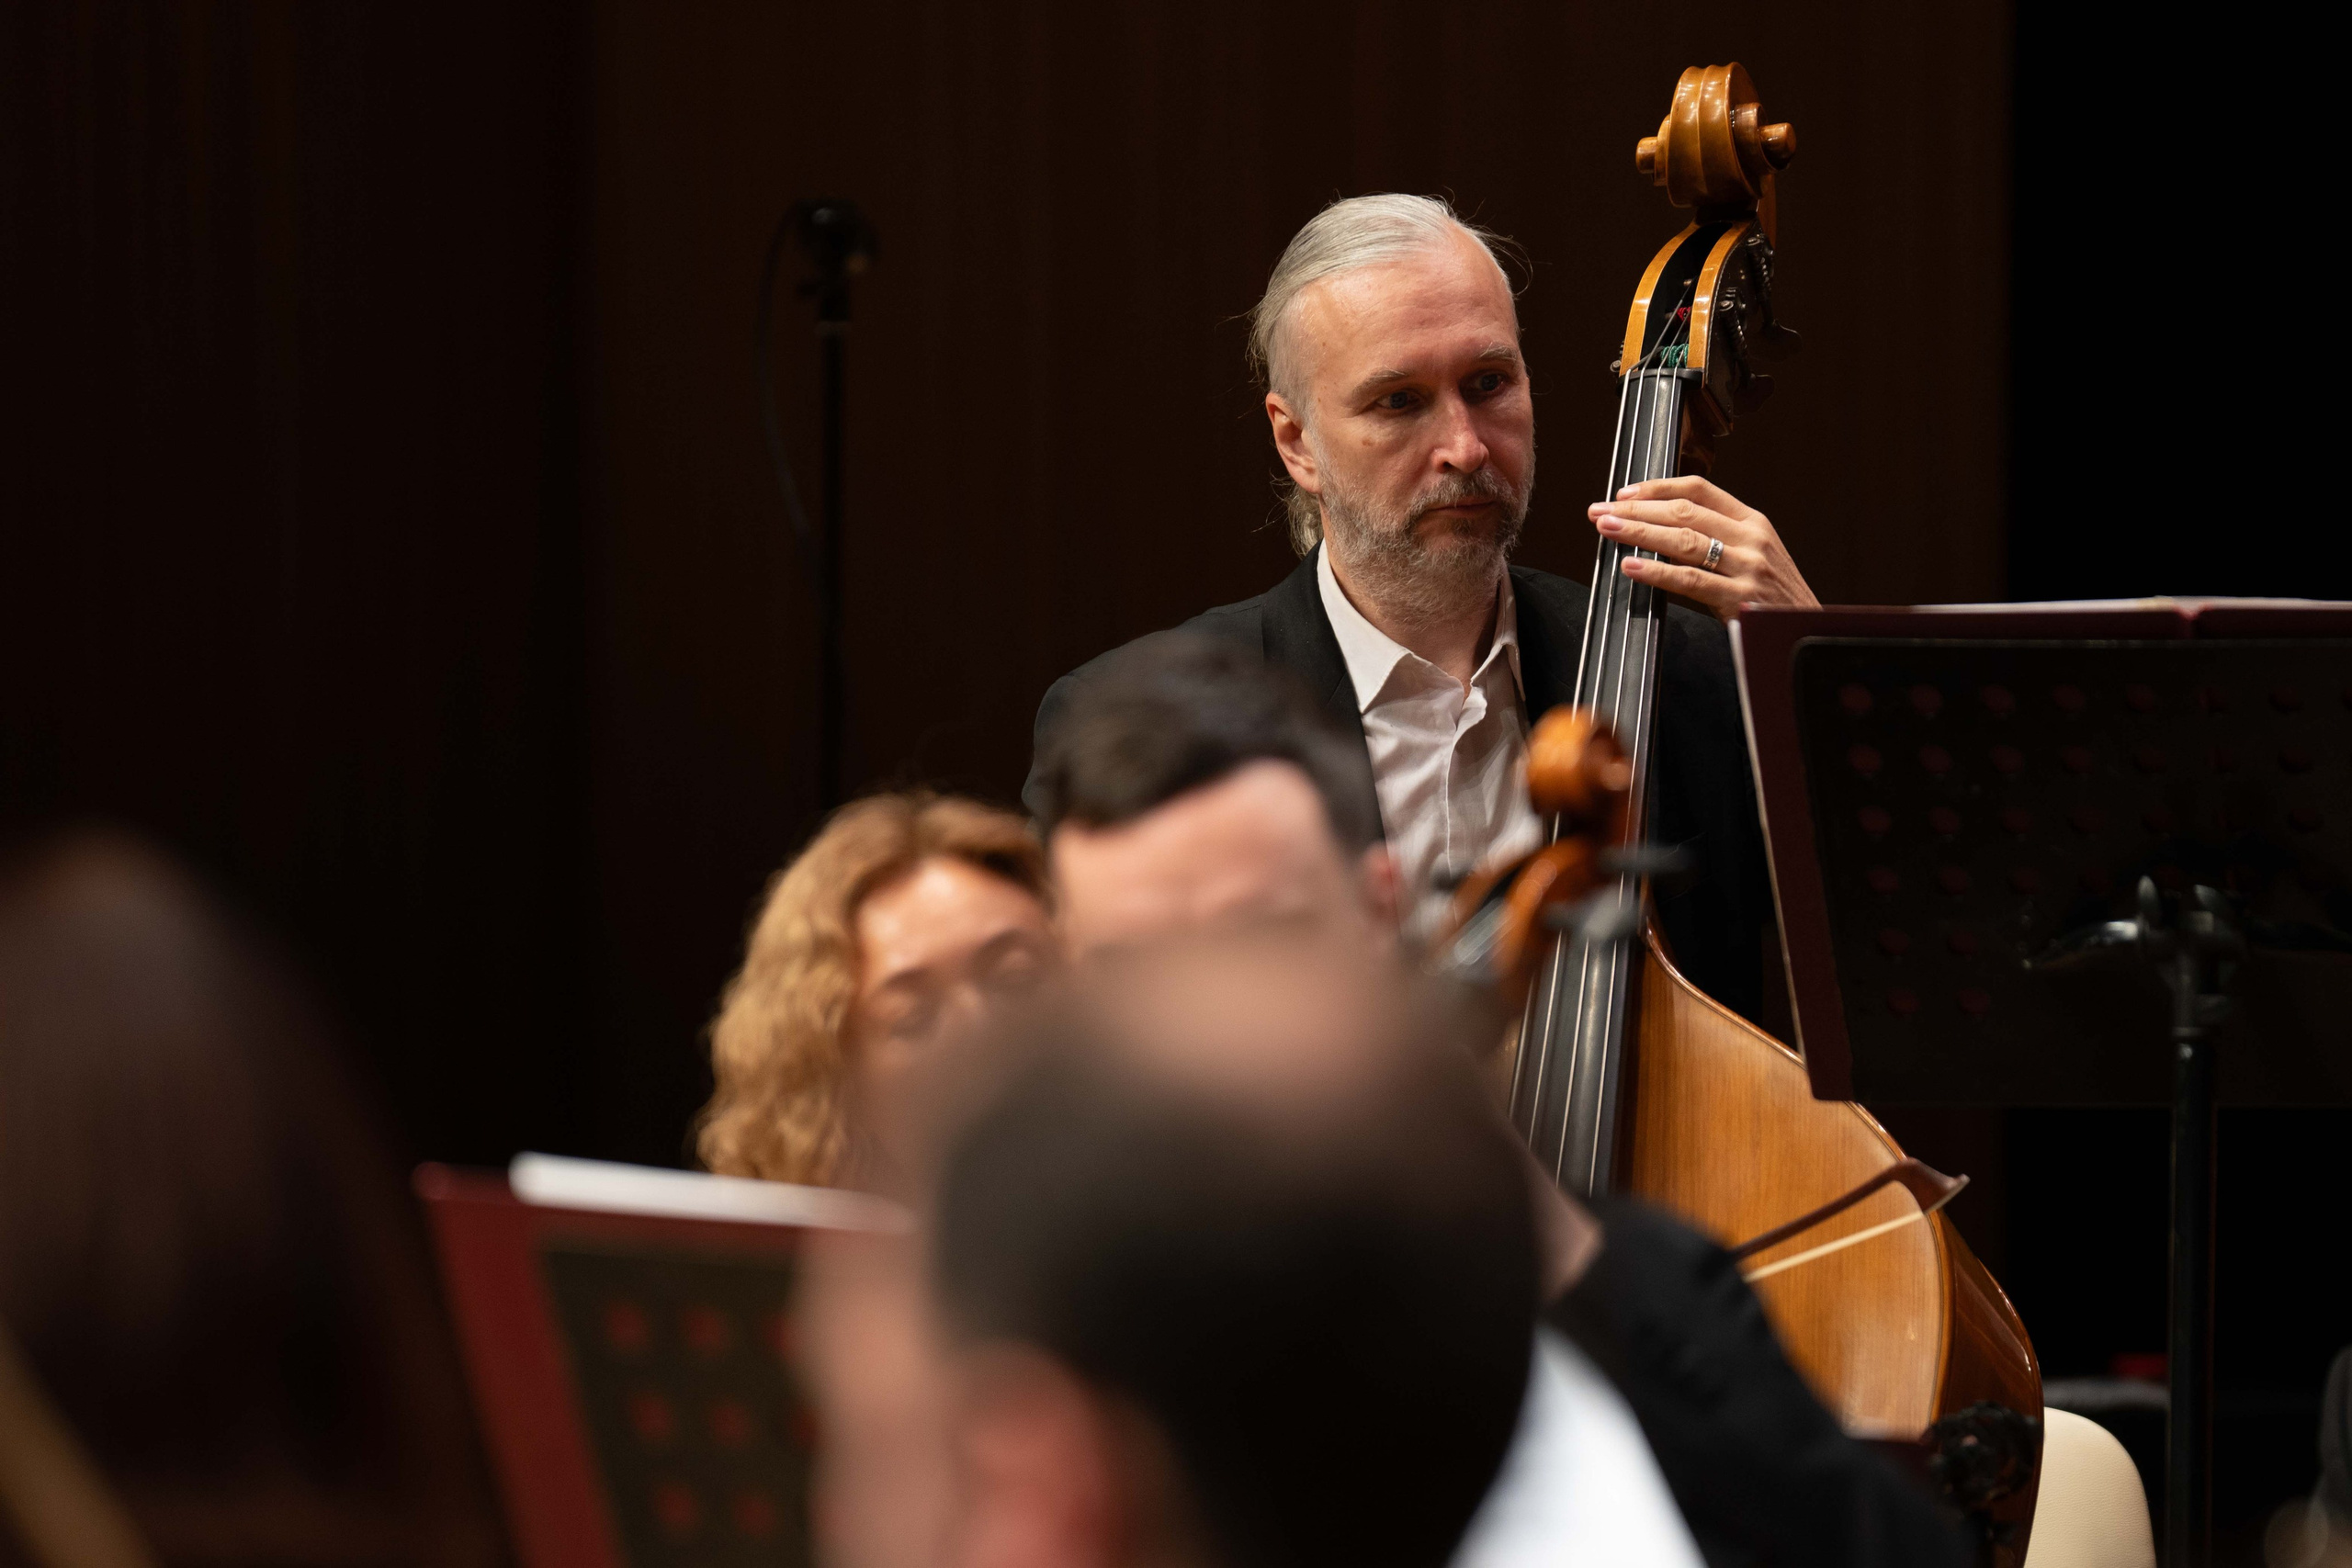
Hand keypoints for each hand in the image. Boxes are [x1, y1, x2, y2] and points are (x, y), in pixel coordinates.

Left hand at [1587, 477, 1817, 621]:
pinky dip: (1656, 572)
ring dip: (1639, 533)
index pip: (1699, 490)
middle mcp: (1751, 537)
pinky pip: (1690, 581)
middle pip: (1684, 513)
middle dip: (1637, 510)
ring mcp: (1748, 567)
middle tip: (1599, 511)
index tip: (1624, 493)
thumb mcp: (1751, 555)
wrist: (1805, 631)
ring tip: (1608, 529)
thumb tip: (1656, 529)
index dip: (1657, 487)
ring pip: (1684, 541)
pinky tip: (1631, 567)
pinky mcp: (1741, 598)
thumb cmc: (1769, 596)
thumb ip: (1715, 539)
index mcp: (1752, 521)